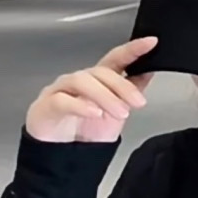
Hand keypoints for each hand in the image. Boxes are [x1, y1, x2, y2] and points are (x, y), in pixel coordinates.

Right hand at [25, 38, 157, 142]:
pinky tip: (94, 112)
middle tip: (138, 102)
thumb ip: (132, 90)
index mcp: (100, 79)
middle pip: (102, 72)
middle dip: (123, 86)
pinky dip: (80, 106)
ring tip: (120, 113)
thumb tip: (150, 71)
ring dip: (105, 97)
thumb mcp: (119, 110)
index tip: (151, 42)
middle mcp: (81, 80)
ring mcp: (62, 90)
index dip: (133, 49)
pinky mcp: (47, 105)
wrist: (64, 155)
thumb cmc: (88, 129)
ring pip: (83, 82)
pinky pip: (62, 101)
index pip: (117, 58)